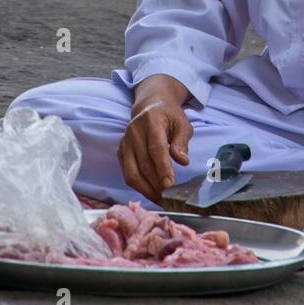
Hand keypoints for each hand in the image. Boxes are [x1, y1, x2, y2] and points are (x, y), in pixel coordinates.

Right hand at [118, 75, 193, 201]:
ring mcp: (124, 142)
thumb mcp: (182, 123)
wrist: (151, 105)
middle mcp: (134, 131)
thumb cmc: (170, 116)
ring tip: (160, 199)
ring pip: (131, 172)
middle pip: (143, 163)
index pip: (156, 148)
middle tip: (169, 197)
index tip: (170, 184)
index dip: (162, 168)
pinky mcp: (120, 151)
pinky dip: (139, 186)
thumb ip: (181, 142)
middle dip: (156, 183)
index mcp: (151, 121)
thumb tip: (183, 161)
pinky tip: (151, 192)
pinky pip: (127, 173)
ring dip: (146, 189)